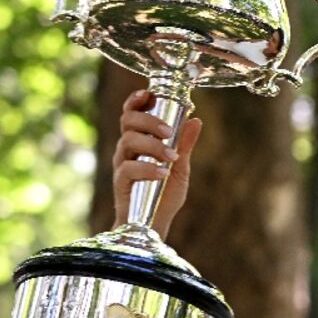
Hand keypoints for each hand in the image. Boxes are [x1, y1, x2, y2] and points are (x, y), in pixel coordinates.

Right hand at [112, 89, 202, 236]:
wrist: (154, 224)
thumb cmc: (165, 194)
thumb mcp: (181, 167)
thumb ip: (185, 144)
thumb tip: (196, 120)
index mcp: (140, 139)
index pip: (132, 112)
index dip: (137, 100)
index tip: (148, 93)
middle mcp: (127, 148)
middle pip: (128, 121)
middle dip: (149, 121)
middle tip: (169, 133)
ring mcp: (122, 164)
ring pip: (128, 141)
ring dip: (152, 145)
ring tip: (171, 156)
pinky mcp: (120, 182)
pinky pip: (128, 168)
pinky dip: (148, 168)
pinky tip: (163, 173)